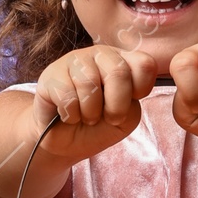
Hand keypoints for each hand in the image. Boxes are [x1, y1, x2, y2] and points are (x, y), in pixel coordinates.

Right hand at [30, 44, 158, 159]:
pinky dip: (71, 115)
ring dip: (90, 113)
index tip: (129, 106)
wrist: (63, 141)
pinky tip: (68, 115)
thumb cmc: (96, 127)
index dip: (141, 91)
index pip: (145, 64)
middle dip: (116, 106)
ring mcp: (75, 60)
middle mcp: (101, 55)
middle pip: (119, 72)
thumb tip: (117, 89)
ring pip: (89, 84)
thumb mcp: (125, 120)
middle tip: (109, 118)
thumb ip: (132, 104)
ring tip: (85, 116)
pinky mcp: (52, 74)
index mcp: (124, 62)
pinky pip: (67, 97)